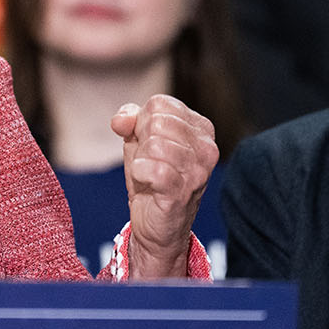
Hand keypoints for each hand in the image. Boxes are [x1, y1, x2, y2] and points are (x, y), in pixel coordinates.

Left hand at [110, 94, 218, 278]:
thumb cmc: (151, 179)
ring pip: (155, 145)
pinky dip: (140, 172)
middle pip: (157, 122)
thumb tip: (122, 119)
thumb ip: (130, 119)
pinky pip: (154, 169)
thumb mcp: (138, 142)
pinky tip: (144, 180)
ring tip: (149, 174)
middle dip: (141, 141)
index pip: (161, 103)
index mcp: (200, 128)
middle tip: (148, 161)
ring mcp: (198, 171)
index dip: (142, 120)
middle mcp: (206, 147)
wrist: (156, 225)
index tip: (144, 141)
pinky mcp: (183, 191)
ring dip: (141, 160)